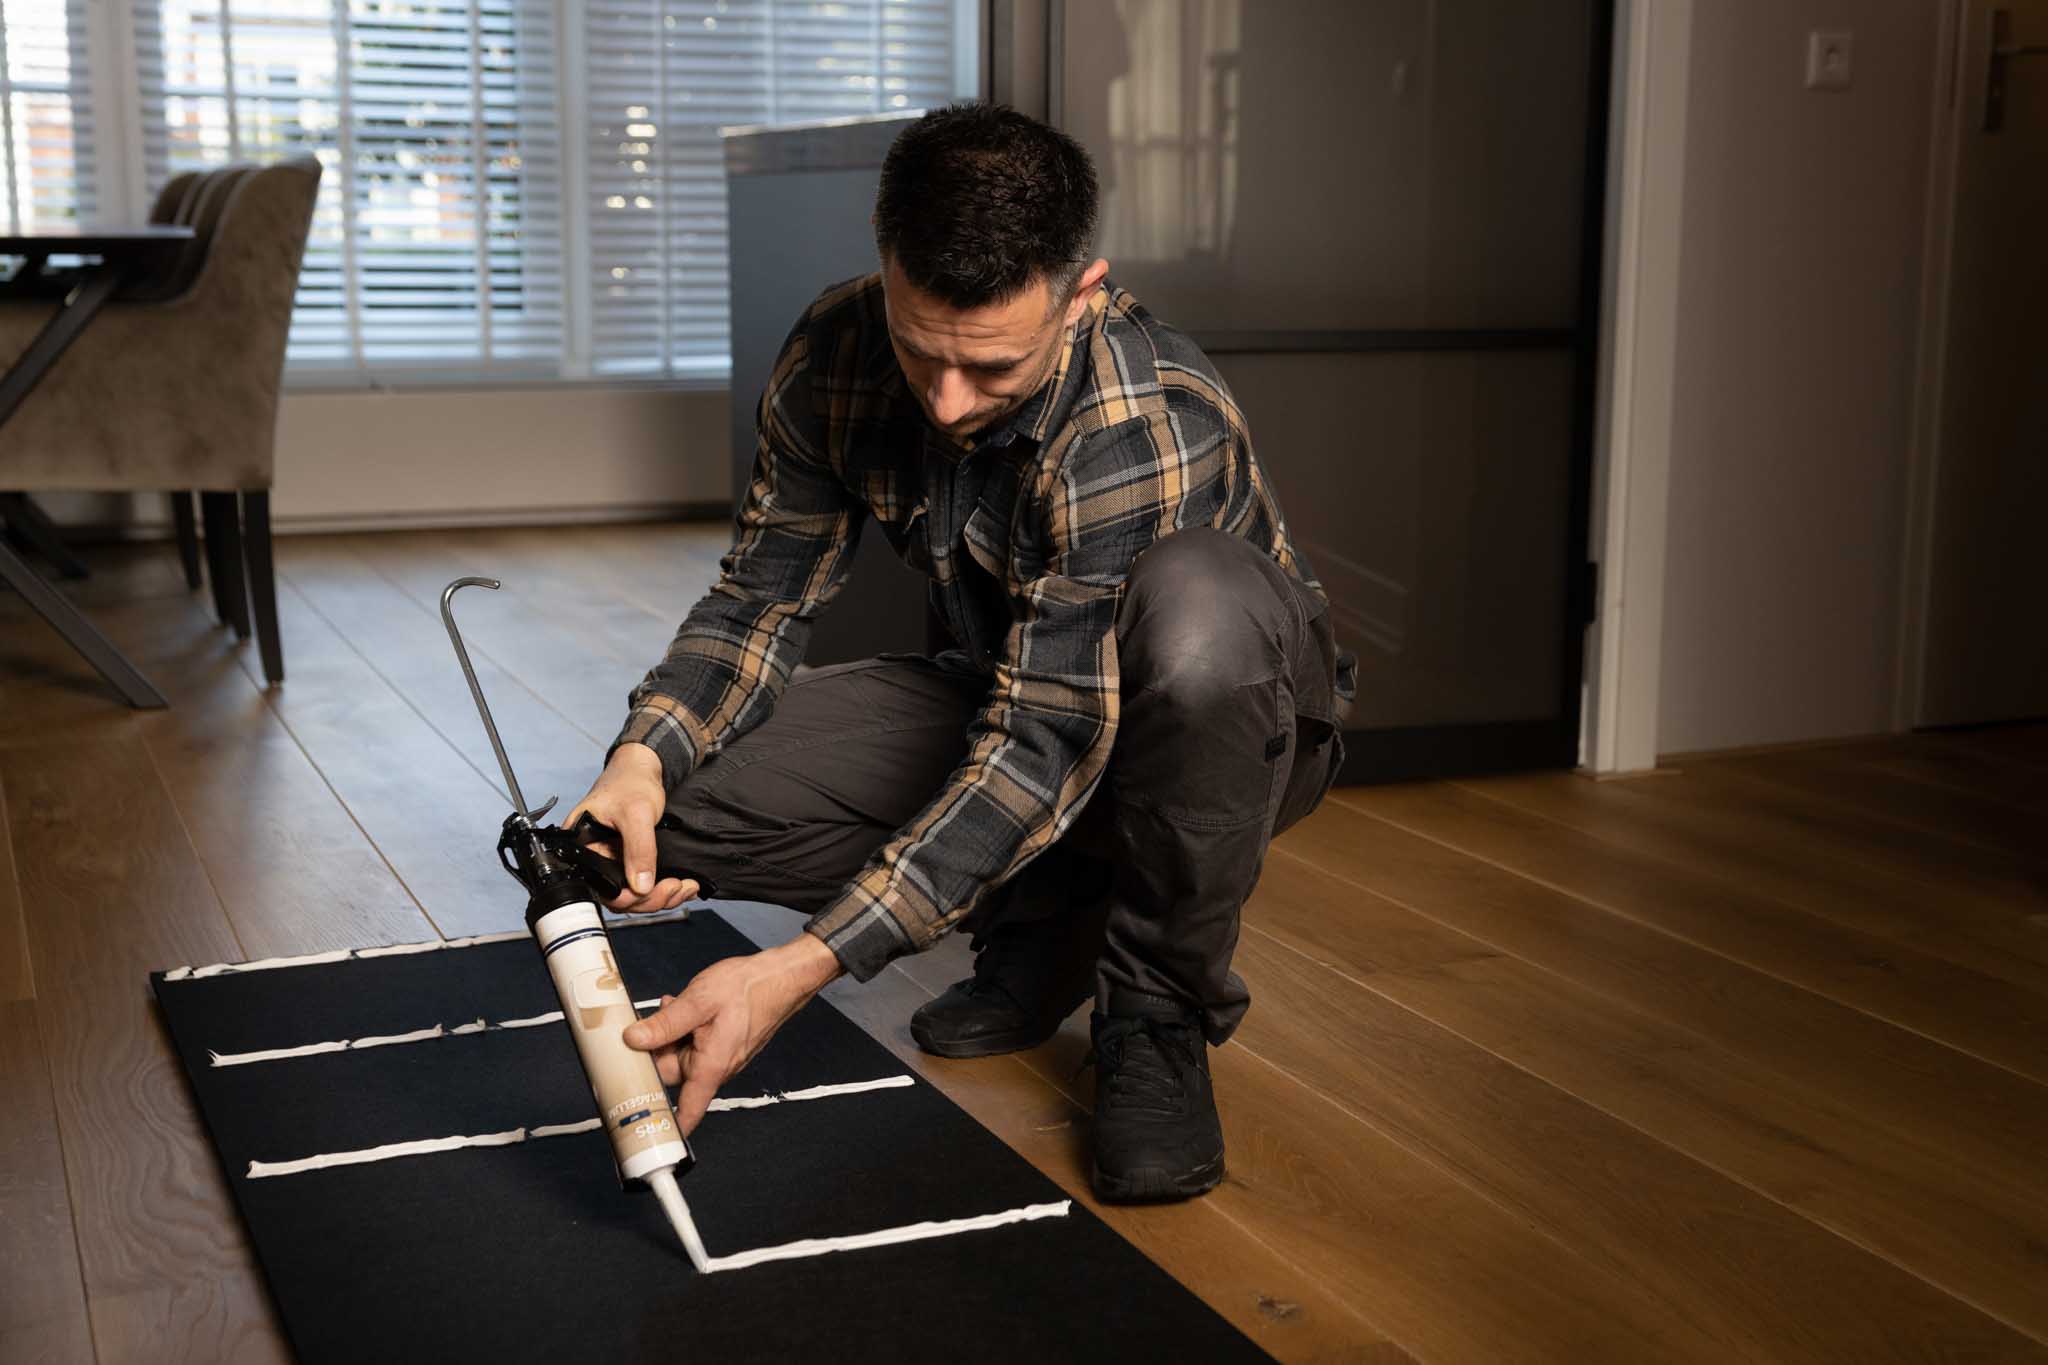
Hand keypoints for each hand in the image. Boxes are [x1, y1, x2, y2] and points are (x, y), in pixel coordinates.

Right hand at [561, 743, 698, 912]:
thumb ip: (638, 849)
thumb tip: (640, 886)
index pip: (599, 888)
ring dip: (662, 897)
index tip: (652, 891)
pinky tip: (684, 885)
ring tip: (686, 887)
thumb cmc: (630, 783)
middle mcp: (594, 858)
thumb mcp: (636, 813)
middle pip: (618, 897)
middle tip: (677, 887)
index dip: (627, 897)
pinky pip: (643, 885)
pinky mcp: (628, 861)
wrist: (641, 769)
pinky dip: (665, 889)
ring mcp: (612, 861)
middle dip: (650, 898)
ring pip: (634, 895)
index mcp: (582, 848)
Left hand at [623, 935, 842, 1134]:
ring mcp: (718, 1057)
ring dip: (669, 1035)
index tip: (647, 1134)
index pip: (687, 1110)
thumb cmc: (748, 989)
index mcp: (710, 1066)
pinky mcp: (720, 1045)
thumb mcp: (699, 1002)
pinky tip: (682, 1008)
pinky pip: (692, 1045)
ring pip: (680, 1055)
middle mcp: (715, 1068)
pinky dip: (682, 1029)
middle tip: (646, 1022)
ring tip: (671, 1007)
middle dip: (655, 1049)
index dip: (667, 1125)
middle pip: (671, 1073)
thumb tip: (633, 1040)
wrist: (780, 978)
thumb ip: (665, 1023)